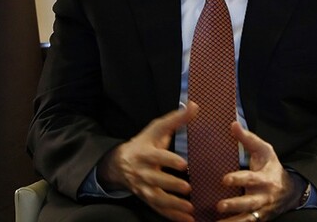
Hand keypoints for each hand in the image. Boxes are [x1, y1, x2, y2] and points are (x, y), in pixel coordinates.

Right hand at [98, 102, 198, 221]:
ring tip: (189, 208)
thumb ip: (176, 119)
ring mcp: (143, 187)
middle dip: (171, 185)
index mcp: (144, 152)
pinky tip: (187, 220)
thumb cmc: (144, 143)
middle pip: (155, 179)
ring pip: (156, 198)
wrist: (120, 162)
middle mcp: (142, 172)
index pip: (156, 157)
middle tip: (188, 188)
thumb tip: (195, 105)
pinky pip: (158, 209)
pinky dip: (172, 216)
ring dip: (172, 205)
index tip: (183, 164)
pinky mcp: (147, 198)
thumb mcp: (157, 129)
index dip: (169, 160)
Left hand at [216, 122, 303, 221]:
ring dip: (233, 221)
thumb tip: (232, 124)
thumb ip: (248, 139)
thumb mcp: (264, 151)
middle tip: (220, 205)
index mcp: (265, 178)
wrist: (289, 191)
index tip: (225, 179)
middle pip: (250, 203)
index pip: (251, 179)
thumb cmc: (271, 167)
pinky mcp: (258, 219)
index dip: (238, 179)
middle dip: (235, 205)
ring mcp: (261, 210)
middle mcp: (264, 196)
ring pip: (248, 218)